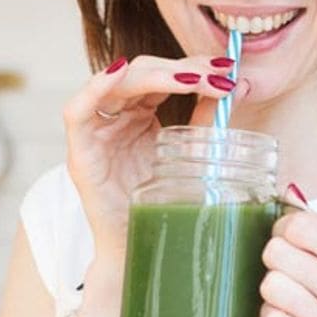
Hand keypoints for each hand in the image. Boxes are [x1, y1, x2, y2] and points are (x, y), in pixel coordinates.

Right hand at [64, 55, 243, 256]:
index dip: (193, 67)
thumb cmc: (162, 206)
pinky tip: (119, 73)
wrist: (141, 249)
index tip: (227, 69)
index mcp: (141, 114)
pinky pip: (77, 111)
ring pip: (116, 83)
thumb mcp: (191, 156)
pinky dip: (95, 88)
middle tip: (216, 74)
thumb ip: (206, 122)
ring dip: (153, 75)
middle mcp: (117, 117)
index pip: (164, 76)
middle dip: (180, 68)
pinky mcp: (80, 152)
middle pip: (142, 73)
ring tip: (189, 79)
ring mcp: (97, 132)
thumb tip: (239, 86)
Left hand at [258, 208, 316, 316]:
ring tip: (296, 290)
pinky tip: (293, 314)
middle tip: (293, 263)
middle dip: (280, 253)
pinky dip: (276, 315)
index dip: (288, 228)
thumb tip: (296, 211)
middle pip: (278, 254)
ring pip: (271, 287)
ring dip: (278, 285)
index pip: (301, 228)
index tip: (293, 236)